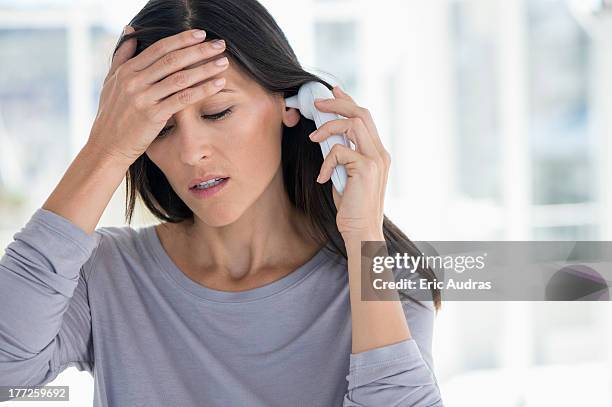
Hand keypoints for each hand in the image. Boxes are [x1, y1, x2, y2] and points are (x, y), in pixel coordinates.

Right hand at [87, 26, 229, 164]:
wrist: (107, 146)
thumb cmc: (111, 115)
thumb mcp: (110, 82)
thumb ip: (121, 56)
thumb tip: (130, 31)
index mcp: (127, 70)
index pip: (159, 48)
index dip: (182, 39)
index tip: (201, 34)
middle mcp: (134, 81)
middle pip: (172, 60)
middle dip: (199, 50)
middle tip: (220, 45)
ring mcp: (143, 98)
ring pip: (180, 78)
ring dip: (205, 68)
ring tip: (223, 62)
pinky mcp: (153, 115)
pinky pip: (183, 99)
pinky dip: (202, 90)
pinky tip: (218, 84)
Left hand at [309, 86, 390, 238]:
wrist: (362, 231)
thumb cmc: (352, 209)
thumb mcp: (346, 177)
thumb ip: (343, 158)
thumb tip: (326, 141)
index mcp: (377, 154)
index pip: (365, 118)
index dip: (349, 101)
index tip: (334, 91)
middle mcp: (380, 153)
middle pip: (361, 113)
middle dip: (338, 103)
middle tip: (317, 104)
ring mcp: (375, 159)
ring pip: (352, 124)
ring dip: (328, 127)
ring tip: (312, 138)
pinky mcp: (365, 168)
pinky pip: (339, 150)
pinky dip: (326, 161)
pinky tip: (322, 178)